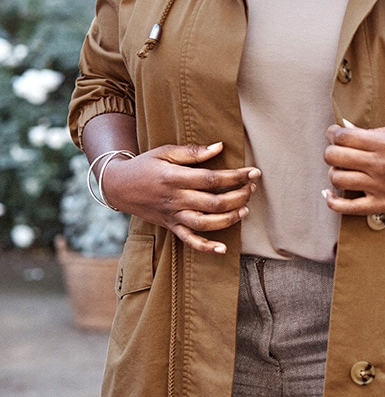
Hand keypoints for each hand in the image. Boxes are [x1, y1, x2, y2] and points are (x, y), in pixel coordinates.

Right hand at [100, 141, 259, 254]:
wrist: (118, 186)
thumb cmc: (145, 164)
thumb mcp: (165, 151)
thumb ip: (193, 151)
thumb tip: (219, 147)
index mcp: (175, 177)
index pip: (211, 179)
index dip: (235, 177)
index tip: (253, 172)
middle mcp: (175, 199)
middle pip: (213, 203)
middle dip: (238, 196)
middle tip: (252, 188)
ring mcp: (172, 215)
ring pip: (205, 223)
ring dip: (229, 219)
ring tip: (245, 209)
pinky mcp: (170, 226)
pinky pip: (188, 240)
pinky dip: (205, 247)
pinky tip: (222, 249)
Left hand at [322, 122, 384, 214]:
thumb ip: (374, 129)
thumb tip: (345, 128)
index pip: (343, 136)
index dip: (333, 133)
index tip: (335, 133)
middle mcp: (380, 165)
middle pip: (334, 157)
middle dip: (330, 150)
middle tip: (337, 149)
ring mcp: (380, 187)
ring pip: (337, 179)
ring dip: (334, 172)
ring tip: (343, 168)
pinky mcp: (383, 205)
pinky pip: (347, 208)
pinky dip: (332, 202)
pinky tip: (330, 194)